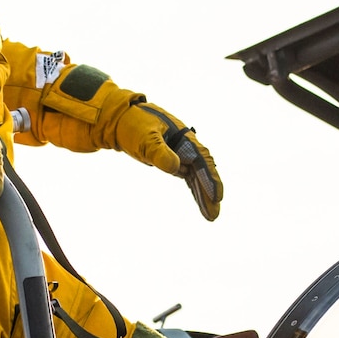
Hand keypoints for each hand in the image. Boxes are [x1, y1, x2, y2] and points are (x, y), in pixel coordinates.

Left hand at [112, 102, 222, 219]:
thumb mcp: (145, 138)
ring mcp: (181, 153)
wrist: (122, 120)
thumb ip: (159, 152)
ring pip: (197, 177)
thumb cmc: (134, 126)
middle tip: (214, 215)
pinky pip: (188, 177)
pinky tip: (201, 203)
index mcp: (184, 138)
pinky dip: (194, 189)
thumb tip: (176, 168)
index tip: (216, 196)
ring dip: (203, 196)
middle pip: (203, 172)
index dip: (210, 179)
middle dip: (209, 194)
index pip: (202, 161)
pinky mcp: (174, 160)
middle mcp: (186, 146)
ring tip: (210, 217)